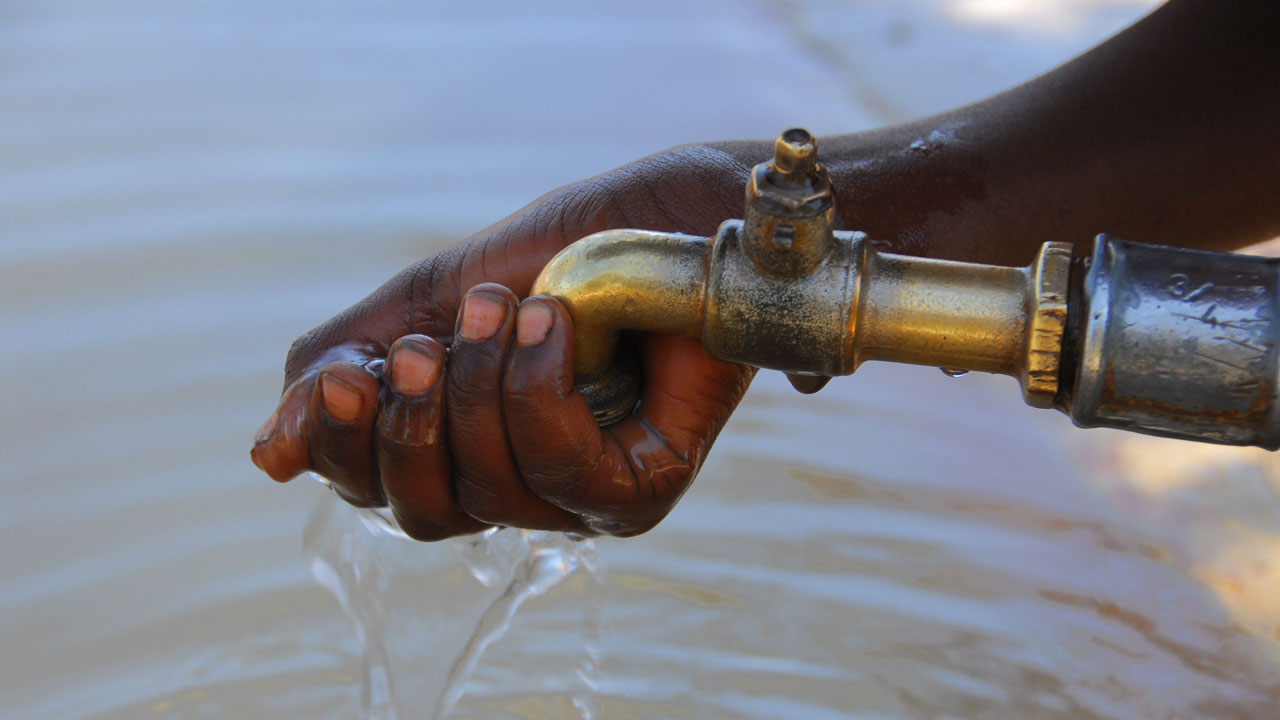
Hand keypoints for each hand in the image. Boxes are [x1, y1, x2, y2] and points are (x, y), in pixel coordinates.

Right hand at [250, 143, 775, 538]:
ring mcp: (576, 498)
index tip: (350, 371)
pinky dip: (540, 394)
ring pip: (489, 494)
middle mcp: (513, 486)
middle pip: (419, 515)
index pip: (369, 488)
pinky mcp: (637, 492)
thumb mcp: (428, 301)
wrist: (664, 214)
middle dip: (410, 426)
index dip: (343, 441)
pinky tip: (555, 327)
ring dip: (483, 388)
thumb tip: (265, 462)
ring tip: (508, 308)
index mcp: (455, 445)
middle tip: (426, 344)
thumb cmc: (559, 256)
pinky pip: (564, 479)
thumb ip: (345, 372)